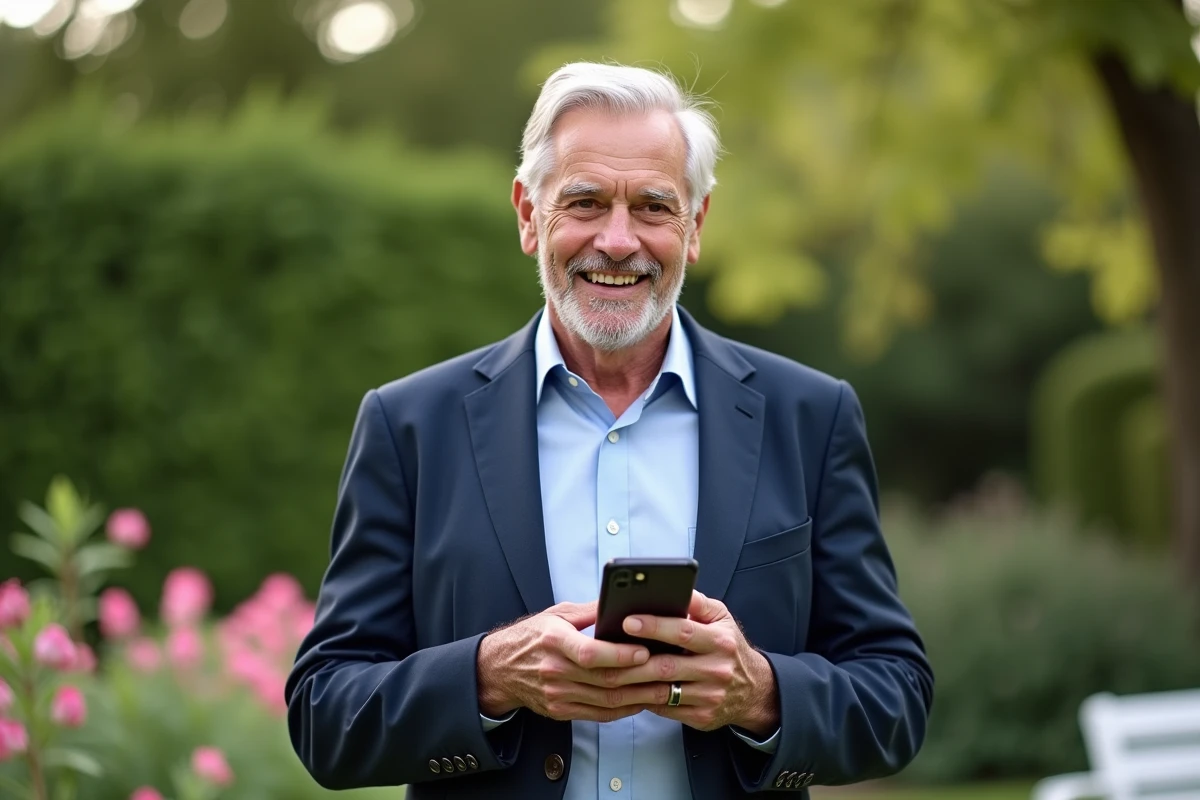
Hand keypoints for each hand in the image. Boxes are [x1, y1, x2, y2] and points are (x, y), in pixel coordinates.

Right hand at [476, 601, 677, 723]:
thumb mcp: (556, 614)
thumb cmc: (531, 637)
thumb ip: (590, 611)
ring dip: (639, 696)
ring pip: (606, 700)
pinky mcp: (561, 711)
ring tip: (664, 686)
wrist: (499, 669)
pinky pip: (599, 714)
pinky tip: (641, 700)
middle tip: (669, 669)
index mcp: (554, 641)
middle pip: (605, 679)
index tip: (644, 650)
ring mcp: (558, 694)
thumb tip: (622, 602)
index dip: (619, 655)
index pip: (590, 653)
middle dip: (641, 676)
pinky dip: (624, 709)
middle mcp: (555, 670)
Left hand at [609, 592, 779, 736]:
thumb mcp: (722, 618)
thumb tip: (675, 588)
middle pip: (667, 665)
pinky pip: (665, 708)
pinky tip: (627, 689)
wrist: (754, 690)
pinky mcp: (701, 717)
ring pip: (662, 691)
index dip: (654, 626)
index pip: (683, 632)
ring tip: (607, 670)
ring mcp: (709, 697)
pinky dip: (644, 699)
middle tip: (605, 650)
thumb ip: (698, 603)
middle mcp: (716, 670)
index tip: (627, 621)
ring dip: (633, 682)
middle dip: (633, 658)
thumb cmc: (728, 647)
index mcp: (720, 641)